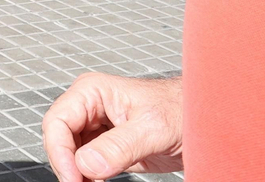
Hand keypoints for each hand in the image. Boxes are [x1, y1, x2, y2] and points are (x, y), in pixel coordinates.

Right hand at [42, 74, 183, 181]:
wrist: (206, 120)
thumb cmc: (183, 111)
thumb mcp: (152, 129)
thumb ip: (119, 146)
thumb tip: (86, 165)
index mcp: (92, 92)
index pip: (58, 122)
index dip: (60, 153)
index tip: (74, 179)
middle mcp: (90, 107)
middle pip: (60, 139)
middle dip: (68, 165)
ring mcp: (97, 126)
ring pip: (71, 153)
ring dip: (78, 173)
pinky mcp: (107, 145)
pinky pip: (87, 163)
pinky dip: (89, 176)